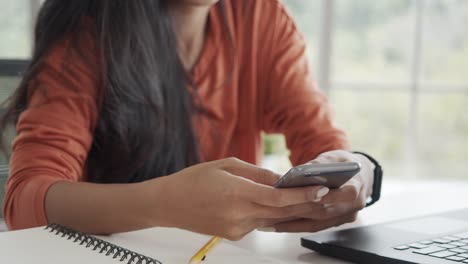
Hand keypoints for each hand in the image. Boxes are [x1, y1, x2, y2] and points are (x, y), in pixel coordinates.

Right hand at [147, 158, 329, 239]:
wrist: (169, 204)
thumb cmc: (195, 179)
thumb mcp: (226, 165)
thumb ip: (257, 174)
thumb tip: (281, 179)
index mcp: (236, 193)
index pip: (278, 197)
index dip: (302, 194)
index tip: (321, 189)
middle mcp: (239, 215)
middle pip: (281, 212)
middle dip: (305, 204)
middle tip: (325, 196)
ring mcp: (237, 229)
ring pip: (273, 219)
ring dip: (291, 210)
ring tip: (310, 200)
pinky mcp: (234, 235)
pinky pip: (259, 223)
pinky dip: (271, 214)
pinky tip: (280, 206)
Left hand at [269, 150, 374, 231]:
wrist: (356, 175)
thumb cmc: (343, 164)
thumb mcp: (333, 158)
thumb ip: (319, 164)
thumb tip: (300, 171)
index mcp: (358, 187)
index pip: (347, 194)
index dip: (330, 196)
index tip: (311, 195)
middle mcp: (353, 207)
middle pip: (325, 211)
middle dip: (300, 210)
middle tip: (276, 209)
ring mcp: (344, 218)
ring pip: (317, 223)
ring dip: (293, 223)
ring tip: (269, 222)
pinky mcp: (334, 223)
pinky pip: (314, 227)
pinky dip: (295, 226)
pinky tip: (276, 225)